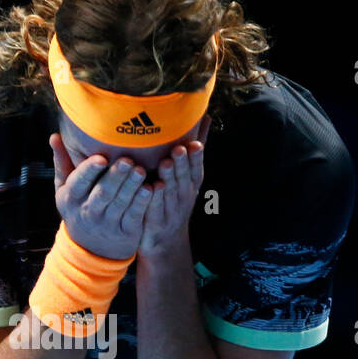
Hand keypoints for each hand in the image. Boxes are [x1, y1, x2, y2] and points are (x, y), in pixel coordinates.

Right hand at [49, 133, 153, 259]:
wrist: (91, 249)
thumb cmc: (79, 207)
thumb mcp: (65, 190)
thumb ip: (62, 163)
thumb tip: (54, 136)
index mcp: (71, 197)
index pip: (78, 182)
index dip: (89, 170)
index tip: (101, 158)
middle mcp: (88, 211)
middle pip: (103, 192)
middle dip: (115, 176)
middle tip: (127, 160)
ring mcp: (107, 223)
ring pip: (120, 203)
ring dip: (131, 186)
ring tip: (141, 170)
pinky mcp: (125, 232)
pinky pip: (134, 216)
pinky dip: (141, 203)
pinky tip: (150, 189)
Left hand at [139, 116, 209, 257]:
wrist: (166, 242)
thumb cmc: (175, 201)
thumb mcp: (188, 177)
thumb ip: (193, 151)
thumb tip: (204, 117)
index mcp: (191, 185)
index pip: (196, 169)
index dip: (196, 158)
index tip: (194, 144)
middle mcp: (184, 196)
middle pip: (184, 179)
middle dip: (183, 164)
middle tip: (179, 149)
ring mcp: (171, 210)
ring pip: (171, 192)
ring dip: (170, 178)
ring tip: (166, 164)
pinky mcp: (156, 222)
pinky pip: (155, 209)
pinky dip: (155, 199)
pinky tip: (153, 187)